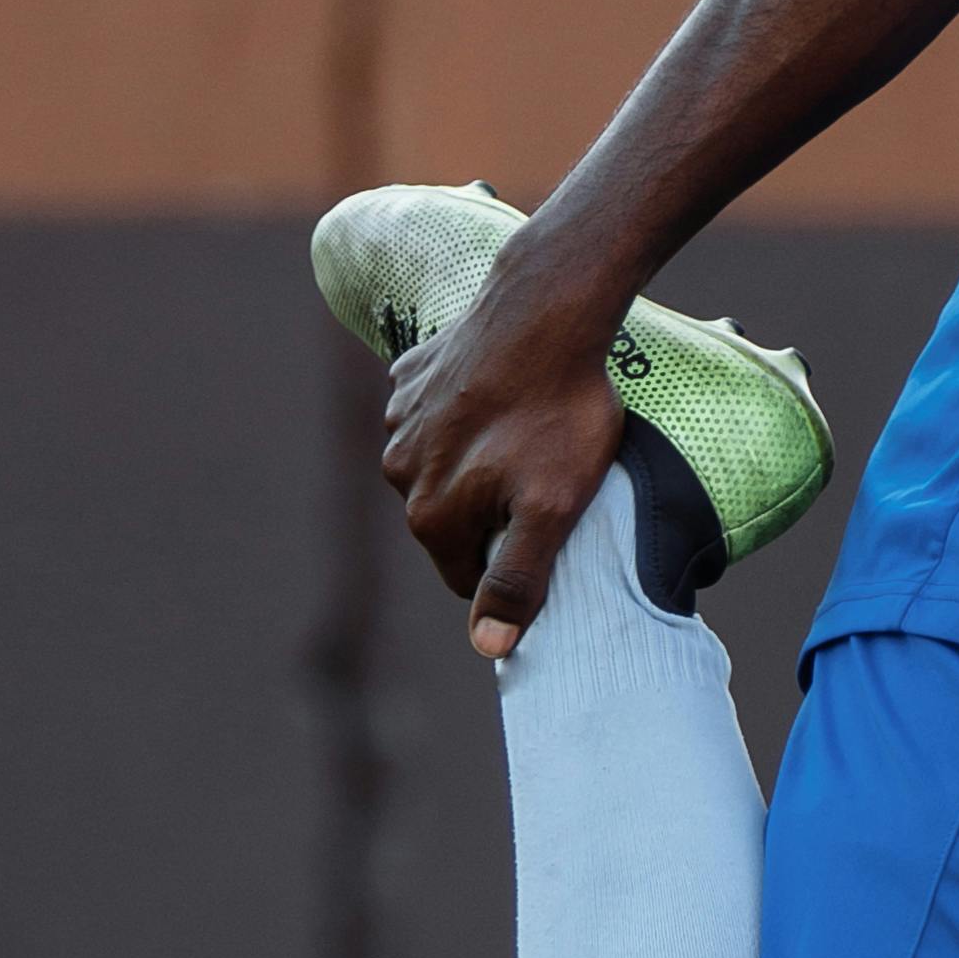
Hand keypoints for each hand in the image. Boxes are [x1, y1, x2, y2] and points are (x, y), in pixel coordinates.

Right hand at [379, 241, 631, 657]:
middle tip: (545, 477)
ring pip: (442, 469)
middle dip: (493, 511)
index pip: (468, 577)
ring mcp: (399, 420)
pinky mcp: (409, 376)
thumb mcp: (553, 508)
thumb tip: (487, 646)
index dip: (513, 563)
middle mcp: (398, 471)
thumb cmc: (559, 413)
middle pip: (452, 522)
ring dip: (477, 463)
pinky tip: (504, 397)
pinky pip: (436, 416)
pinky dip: (465, 416)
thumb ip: (518, 580)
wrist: (546, 310)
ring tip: (527, 433)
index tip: (548, 530)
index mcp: (429, 514)